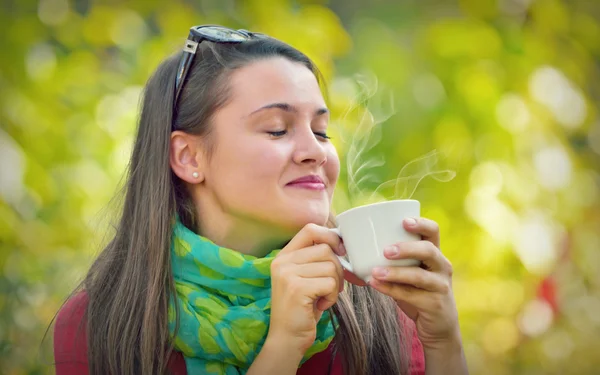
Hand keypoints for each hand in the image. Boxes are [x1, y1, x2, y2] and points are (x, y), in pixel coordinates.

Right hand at [268, 223, 344, 354]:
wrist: (287, 338)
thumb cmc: (302, 308)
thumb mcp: (305, 277)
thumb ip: (316, 259)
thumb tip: (344, 244)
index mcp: (284, 255)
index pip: (310, 229)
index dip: (330, 236)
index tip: (340, 251)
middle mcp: (282, 261)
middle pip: (326, 249)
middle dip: (338, 269)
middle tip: (331, 287)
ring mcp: (287, 274)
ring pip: (331, 266)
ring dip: (335, 285)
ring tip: (323, 297)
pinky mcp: (297, 288)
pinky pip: (330, 283)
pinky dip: (332, 296)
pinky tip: (321, 305)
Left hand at [368, 217, 459, 348]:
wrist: (438, 325)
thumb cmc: (417, 291)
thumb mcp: (410, 271)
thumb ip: (390, 259)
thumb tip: (350, 246)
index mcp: (435, 252)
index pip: (433, 231)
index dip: (421, 223)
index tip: (403, 222)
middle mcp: (442, 266)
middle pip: (429, 250)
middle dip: (406, 249)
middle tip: (385, 251)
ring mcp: (440, 285)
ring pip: (419, 275)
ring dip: (395, 272)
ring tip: (375, 271)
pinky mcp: (434, 304)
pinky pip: (410, 295)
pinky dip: (391, 289)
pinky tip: (375, 285)